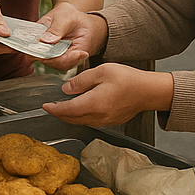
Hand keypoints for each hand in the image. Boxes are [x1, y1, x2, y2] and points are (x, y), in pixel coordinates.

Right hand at [36, 4, 107, 70]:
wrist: (82, 22)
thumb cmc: (69, 16)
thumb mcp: (63, 17)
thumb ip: (55, 28)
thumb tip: (44, 40)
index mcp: (36, 34)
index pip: (29, 46)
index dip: (34, 52)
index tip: (50, 52)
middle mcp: (42, 46)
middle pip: (44, 58)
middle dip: (58, 58)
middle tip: (75, 52)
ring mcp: (52, 54)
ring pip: (56, 64)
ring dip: (69, 60)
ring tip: (80, 52)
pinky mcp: (63, 60)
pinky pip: (66, 65)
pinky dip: (75, 61)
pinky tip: (83, 53)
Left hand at [41, 63, 173, 124]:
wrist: (149, 91)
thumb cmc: (128, 79)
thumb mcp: (101, 72)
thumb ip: (81, 81)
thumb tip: (66, 89)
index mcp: (94, 104)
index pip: (68, 110)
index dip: (54, 109)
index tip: (45, 106)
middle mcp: (99, 116)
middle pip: (73, 119)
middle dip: (59, 114)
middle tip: (50, 107)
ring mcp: (106, 120)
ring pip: (82, 122)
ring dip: (70, 117)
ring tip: (61, 108)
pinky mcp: (112, 121)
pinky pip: (91, 122)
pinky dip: (81, 117)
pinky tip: (79, 110)